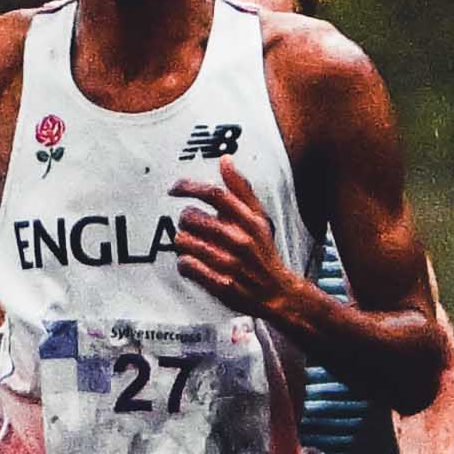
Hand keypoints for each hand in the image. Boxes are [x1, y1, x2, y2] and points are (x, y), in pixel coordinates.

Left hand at [169, 174, 300, 320]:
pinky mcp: (221, 284)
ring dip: (184, 242)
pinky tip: (193, 264)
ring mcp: (230, 263)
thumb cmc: (264, 253)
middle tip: (191, 226)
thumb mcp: (258, 218)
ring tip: (193, 246)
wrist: (278, 293)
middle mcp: (241, 240)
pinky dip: (185, 264)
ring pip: (185, 241)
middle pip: (193, 217)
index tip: (175, 188)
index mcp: (250, 221)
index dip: (189, 187)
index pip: (215, 194)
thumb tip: (225, 161)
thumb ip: (241, 189)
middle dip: (186, 220)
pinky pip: (187, 265)